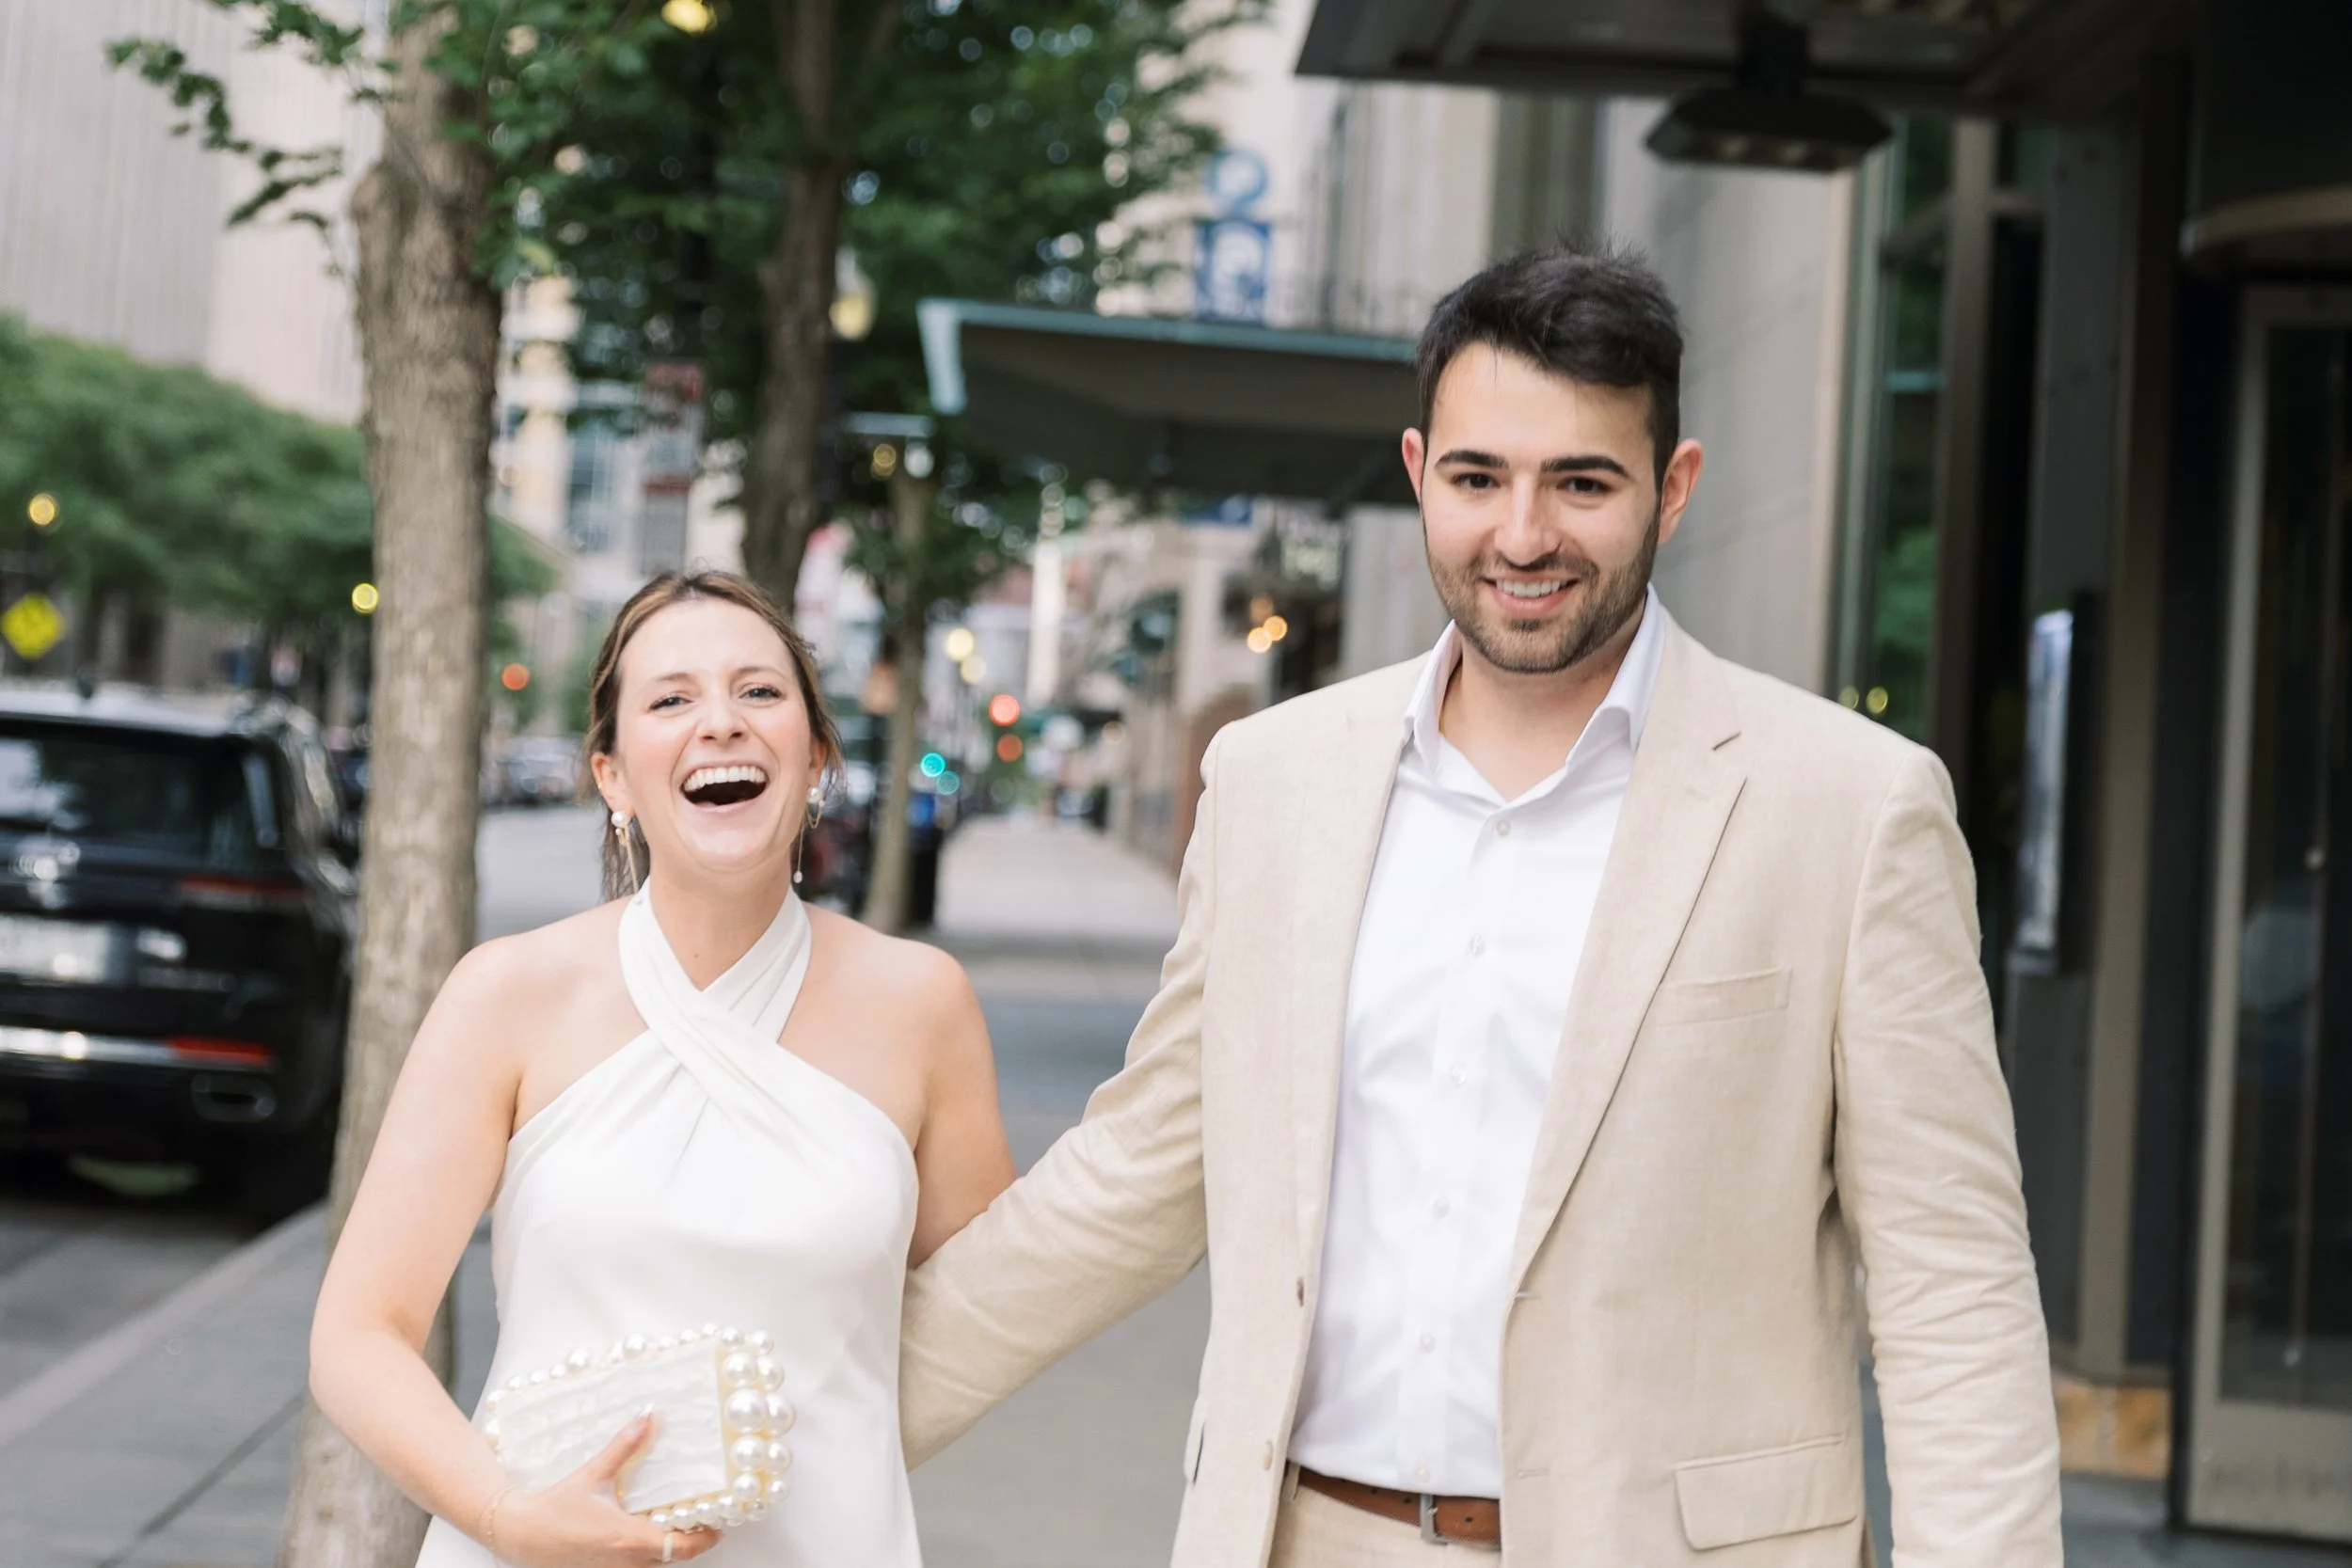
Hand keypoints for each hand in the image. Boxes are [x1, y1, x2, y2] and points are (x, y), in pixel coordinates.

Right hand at [485, 1414, 722, 1566]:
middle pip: (673, 1558)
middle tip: (695, 1517)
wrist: (519, 1533)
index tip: (716, 1524)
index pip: (683, 1547)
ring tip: (669, 1523)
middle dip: (687, 1539)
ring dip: (664, 1548)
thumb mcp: (594, 1474)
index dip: (705, 1537)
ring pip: (653, 1566)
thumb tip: (647, 1417)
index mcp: (629, 1538)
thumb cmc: (554, 1508)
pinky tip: (638, 1535)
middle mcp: (625, 1562)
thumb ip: (624, 1446)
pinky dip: (643, 1556)